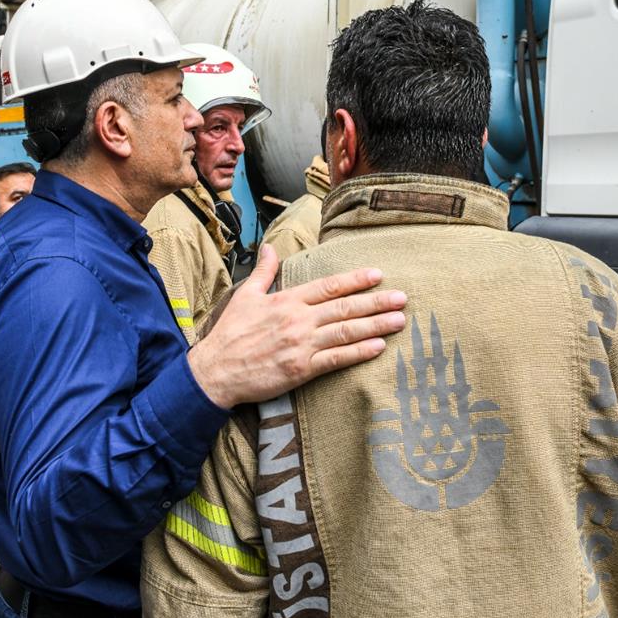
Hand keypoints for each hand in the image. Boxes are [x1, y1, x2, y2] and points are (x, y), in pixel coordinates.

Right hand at [188, 244, 406, 407]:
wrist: (216, 371)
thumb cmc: (230, 334)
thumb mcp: (245, 296)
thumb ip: (263, 271)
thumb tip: (269, 247)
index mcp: (287, 300)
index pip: (328, 286)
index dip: (355, 279)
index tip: (377, 275)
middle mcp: (298, 319)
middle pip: (345, 307)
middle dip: (376, 301)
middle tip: (402, 297)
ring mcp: (301, 345)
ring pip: (346, 331)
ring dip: (376, 325)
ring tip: (399, 320)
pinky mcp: (302, 369)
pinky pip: (337, 359)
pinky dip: (359, 352)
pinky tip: (378, 346)